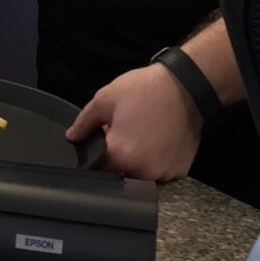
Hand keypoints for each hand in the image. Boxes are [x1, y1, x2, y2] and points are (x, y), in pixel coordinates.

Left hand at [66, 64, 199, 181]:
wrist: (186, 86)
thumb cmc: (147, 90)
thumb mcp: (106, 98)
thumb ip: (84, 122)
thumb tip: (73, 137)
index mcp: (122, 155)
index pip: (99, 167)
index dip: (97, 153)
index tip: (102, 140)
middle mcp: (144, 171)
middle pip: (121, 172)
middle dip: (118, 156)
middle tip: (125, 132)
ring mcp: (164, 174)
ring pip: (141, 173)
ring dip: (138, 159)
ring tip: (143, 134)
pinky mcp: (179, 171)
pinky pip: (160, 171)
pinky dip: (156, 160)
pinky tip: (158, 140)